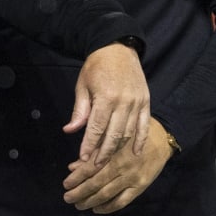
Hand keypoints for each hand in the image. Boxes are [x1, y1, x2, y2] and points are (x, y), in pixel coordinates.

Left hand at [62, 116, 172, 212]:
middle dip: (80, 192)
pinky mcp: (141, 186)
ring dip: (90, 201)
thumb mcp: (112, 136)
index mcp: (113, 151)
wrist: (162, 138)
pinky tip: (97, 209)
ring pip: (107, 194)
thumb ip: (93, 151)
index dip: (76, 177)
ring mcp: (132, 177)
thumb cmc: (133, 134)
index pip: (90, 168)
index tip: (65, 184)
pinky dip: (108, 207)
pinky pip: (122, 201)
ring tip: (78, 205)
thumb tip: (72, 166)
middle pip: (96, 183)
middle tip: (67, 198)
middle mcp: (122, 166)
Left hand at [64, 41, 149, 164]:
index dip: (89, 145)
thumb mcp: (83, 85)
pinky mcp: (146, 102)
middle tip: (94, 166)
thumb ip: (80, 110)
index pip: (96, 128)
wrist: (118, 48)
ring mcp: (137, 103)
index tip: (82, 159)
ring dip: (118, 149)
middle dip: (103, 153)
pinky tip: (135, 153)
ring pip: (128, 133)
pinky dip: (140, 140)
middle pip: (114, 135)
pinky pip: (144, 125)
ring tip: (108, 160)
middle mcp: (124, 102)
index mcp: (106, 98)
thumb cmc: (96, 67)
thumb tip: (70, 131)